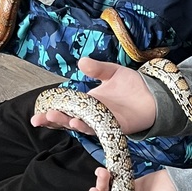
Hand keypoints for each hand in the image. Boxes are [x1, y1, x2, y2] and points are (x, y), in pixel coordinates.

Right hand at [30, 55, 156, 135]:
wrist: (154, 95)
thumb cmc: (132, 85)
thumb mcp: (113, 72)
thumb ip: (97, 69)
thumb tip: (81, 61)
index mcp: (88, 101)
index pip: (66, 107)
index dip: (51, 110)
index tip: (37, 111)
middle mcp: (92, 114)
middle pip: (68, 119)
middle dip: (53, 119)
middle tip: (39, 117)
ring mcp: (102, 122)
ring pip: (80, 125)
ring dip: (66, 122)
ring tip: (53, 117)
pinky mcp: (114, 127)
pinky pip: (98, 129)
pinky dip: (86, 126)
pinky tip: (77, 122)